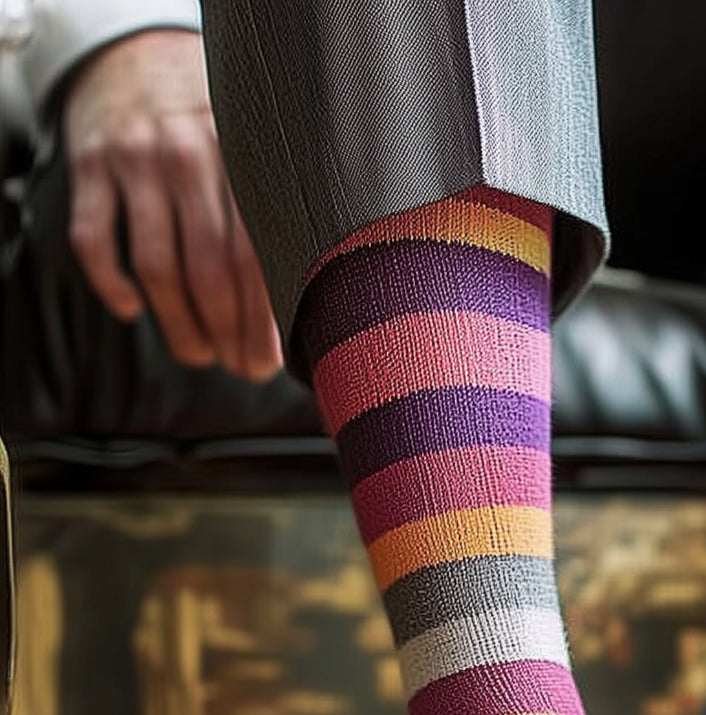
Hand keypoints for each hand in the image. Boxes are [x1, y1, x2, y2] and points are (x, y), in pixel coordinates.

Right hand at [62, 29, 282, 381]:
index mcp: (247, 160)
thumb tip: (316, 310)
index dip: (262, 324)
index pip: (258, 260)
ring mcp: (137, 159)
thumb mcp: (258, 157)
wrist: (140, 58)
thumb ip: (280, 218)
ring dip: (179, 324)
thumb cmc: (218, 132)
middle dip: (227, 333)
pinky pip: (93, 241)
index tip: (267, 363)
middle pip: (210, 270)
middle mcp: (192, 155)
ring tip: (198, 353)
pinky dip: (112, 285)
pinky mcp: (90, 166)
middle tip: (238, 366)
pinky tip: (133, 312)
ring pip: (156, 266)